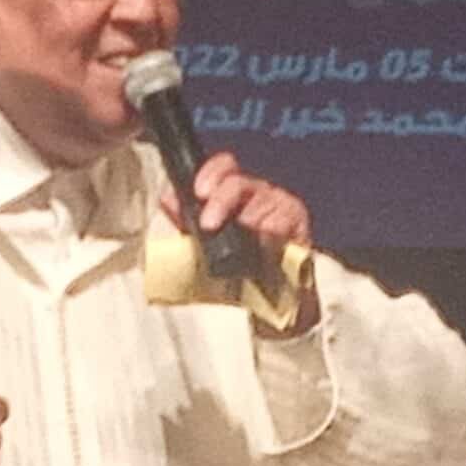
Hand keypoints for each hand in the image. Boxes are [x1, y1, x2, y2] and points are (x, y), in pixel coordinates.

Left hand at [155, 150, 311, 257]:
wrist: (268, 298)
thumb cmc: (236, 266)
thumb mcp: (204, 244)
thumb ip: (186, 220)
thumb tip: (168, 198)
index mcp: (233, 193)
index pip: (224, 167)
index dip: (211, 173)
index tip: (199, 192)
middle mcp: (256, 192)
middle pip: (238, 182)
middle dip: (220, 201)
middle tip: (208, 225)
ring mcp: (279, 202)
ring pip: (260, 201)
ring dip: (247, 222)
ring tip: (241, 242)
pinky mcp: (297, 219)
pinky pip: (282, 219)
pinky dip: (270, 231)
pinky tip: (264, 243)